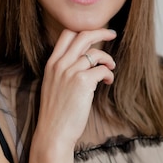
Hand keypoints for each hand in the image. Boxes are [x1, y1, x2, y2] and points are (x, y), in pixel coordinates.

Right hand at [36, 28, 116, 147]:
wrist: (53, 133)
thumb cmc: (56, 113)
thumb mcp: (54, 86)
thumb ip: (64, 70)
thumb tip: (84, 60)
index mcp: (51, 64)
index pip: (66, 34)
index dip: (83, 30)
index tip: (95, 33)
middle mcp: (60, 64)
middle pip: (83, 36)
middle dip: (101, 32)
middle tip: (112, 34)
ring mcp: (70, 72)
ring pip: (96, 53)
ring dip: (108, 59)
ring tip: (110, 68)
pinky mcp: (83, 82)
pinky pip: (102, 69)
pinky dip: (108, 74)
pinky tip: (108, 81)